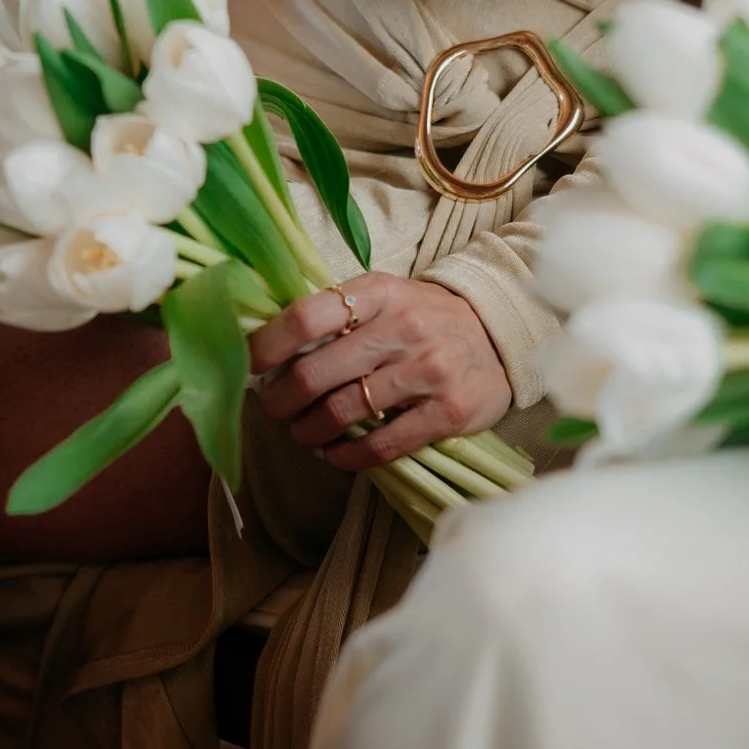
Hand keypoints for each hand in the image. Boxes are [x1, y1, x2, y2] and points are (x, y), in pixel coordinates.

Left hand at [250, 275, 513, 471]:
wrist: (501, 334)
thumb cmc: (425, 318)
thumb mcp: (385, 297)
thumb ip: (337, 316)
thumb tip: (268, 349)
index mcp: (380, 292)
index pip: (308, 317)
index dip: (267, 346)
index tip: (247, 366)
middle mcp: (404, 328)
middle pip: (316, 373)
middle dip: (281, 400)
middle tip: (273, 409)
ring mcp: (429, 371)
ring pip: (343, 413)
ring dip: (309, 431)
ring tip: (303, 433)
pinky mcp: (448, 412)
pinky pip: (381, 445)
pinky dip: (346, 456)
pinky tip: (334, 454)